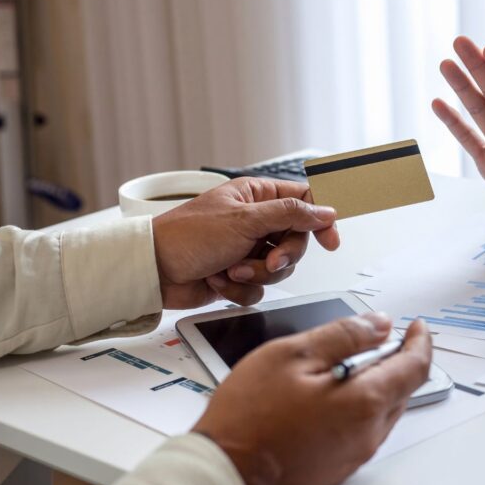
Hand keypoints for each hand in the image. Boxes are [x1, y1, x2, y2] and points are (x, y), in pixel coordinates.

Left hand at [152, 177, 339, 308]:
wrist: (154, 272)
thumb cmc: (187, 236)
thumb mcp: (245, 220)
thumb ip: (291, 214)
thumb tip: (325, 211)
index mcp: (257, 196)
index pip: (304, 202)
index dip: (320, 221)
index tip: (330, 241)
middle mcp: (255, 222)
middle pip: (296, 241)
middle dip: (282, 256)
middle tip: (269, 260)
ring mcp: (247, 249)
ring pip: (280, 269)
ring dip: (257, 274)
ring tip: (231, 269)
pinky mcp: (238, 275)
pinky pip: (261, 287)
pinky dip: (241, 287)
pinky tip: (219, 279)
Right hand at [193, 313, 431, 484]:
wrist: (224, 472)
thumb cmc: (249, 418)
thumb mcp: (293, 355)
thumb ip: (343, 335)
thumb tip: (379, 324)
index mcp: (364, 402)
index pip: (415, 366)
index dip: (419, 341)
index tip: (416, 327)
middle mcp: (368, 433)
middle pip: (402, 388)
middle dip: (395, 359)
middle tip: (374, 339)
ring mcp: (355, 454)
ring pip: (383, 409)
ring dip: (375, 383)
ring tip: (343, 364)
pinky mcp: (339, 467)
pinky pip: (364, 429)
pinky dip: (359, 405)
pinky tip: (328, 394)